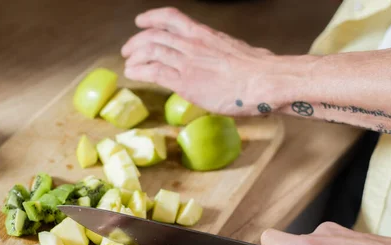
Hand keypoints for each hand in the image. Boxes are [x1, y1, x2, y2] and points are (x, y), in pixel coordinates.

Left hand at [121, 7, 295, 116]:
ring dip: (135, 57)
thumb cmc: (258, 70)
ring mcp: (187, 62)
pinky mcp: (184, 82)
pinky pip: (153, 71)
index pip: (172, 18)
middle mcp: (192, 44)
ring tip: (128, 64)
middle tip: (128, 50)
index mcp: (205, 34)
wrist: (262, 80)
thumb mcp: (236, 52)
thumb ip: (222, 55)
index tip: (140, 21)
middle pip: (154, 35)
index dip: (152, 17)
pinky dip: (139, 70)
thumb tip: (227, 64)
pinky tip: (133, 74)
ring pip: (150, 51)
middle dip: (136, 41)